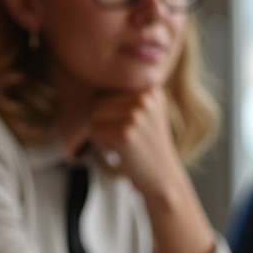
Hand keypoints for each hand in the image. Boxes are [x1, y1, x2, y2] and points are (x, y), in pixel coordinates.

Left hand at [88, 88, 215, 252]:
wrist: (162, 179)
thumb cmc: (145, 146)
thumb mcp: (144, 111)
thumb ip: (124, 93)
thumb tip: (90, 73)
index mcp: (150, 87)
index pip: (107, 89)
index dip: (109, 112)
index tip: (129, 126)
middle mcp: (146, 97)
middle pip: (98, 101)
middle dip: (104, 122)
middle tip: (125, 137)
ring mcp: (137, 114)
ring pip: (94, 115)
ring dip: (101, 133)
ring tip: (123, 143)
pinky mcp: (126, 132)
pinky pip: (94, 131)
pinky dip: (101, 144)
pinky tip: (120, 151)